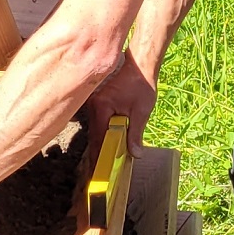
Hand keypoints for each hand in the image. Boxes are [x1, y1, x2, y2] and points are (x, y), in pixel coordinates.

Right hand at [82, 52, 155, 168]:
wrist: (138, 64)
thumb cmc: (141, 84)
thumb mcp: (141, 111)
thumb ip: (135, 133)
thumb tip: (135, 154)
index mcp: (102, 107)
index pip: (98, 137)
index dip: (99, 155)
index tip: (100, 171)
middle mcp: (92, 104)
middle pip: (94, 135)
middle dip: (98, 152)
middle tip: (101, 171)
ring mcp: (92, 102)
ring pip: (94, 128)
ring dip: (99, 143)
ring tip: (104, 160)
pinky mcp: (96, 101)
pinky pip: (96, 121)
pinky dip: (101, 132)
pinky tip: (106, 142)